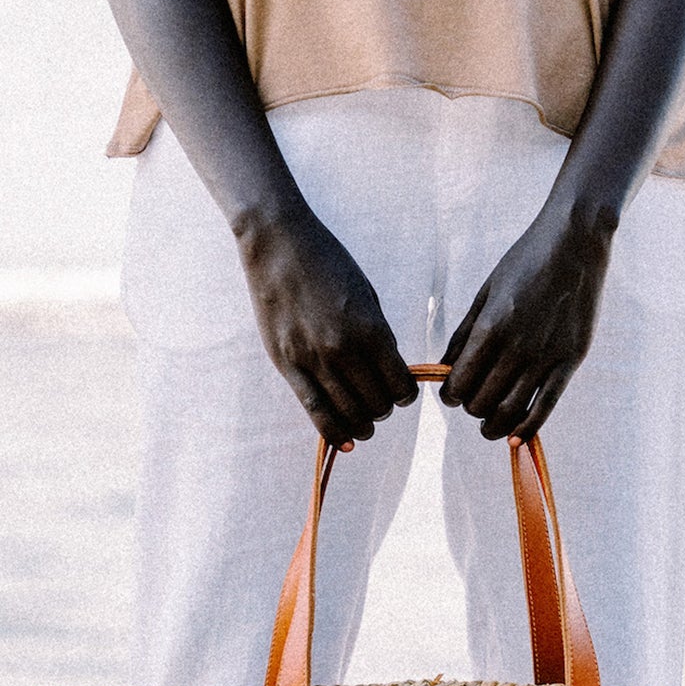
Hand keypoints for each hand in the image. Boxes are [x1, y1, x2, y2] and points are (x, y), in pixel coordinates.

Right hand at [236, 200, 417, 448]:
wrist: (279, 245)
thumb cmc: (328, 263)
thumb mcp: (367, 295)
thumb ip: (380, 336)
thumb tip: (391, 373)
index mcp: (371, 329)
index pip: (400, 385)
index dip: (406, 395)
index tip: (401, 392)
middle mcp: (343, 350)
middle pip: (376, 404)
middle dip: (384, 409)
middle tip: (382, 404)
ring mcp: (313, 359)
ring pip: (348, 414)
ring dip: (363, 424)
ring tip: (366, 425)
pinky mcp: (287, 365)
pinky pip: (315, 412)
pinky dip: (334, 433)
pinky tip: (346, 440)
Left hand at [441, 203, 613, 439]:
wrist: (576, 241)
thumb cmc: (525, 261)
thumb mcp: (487, 292)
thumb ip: (465, 333)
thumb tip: (445, 368)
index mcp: (492, 327)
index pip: (459, 383)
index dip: (450, 395)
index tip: (452, 393)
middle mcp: (518, 347)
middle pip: (482, 402)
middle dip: (471, 408)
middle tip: (473, 400)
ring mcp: (547, 356)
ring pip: (510, 412)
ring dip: (493, 425)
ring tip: (488, 424)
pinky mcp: (571, 360)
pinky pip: (546, 407)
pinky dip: (527, 428)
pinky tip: (515, 436)